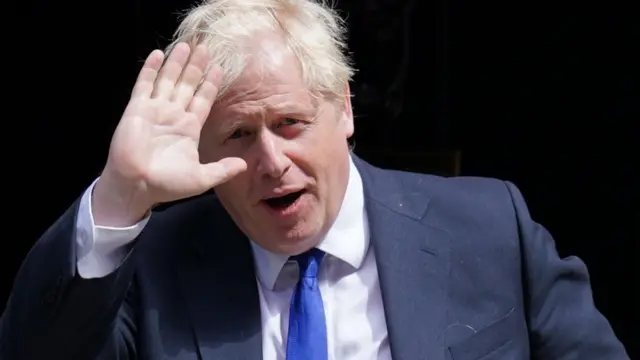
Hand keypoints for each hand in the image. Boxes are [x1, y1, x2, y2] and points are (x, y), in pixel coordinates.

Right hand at [93, 43, 245, 225]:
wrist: (137, 187)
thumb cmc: (167, 184)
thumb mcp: (201, 178)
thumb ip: (223, 169)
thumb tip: (244, 165)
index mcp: (189, 129)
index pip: (203, 100)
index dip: (211, 84)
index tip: (219, 68)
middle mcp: (173, 116)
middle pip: (187, 85)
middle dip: (196, 67)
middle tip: (205, 47)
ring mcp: (154, 110)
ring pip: (168, 80)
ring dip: (177, 63)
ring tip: (187, 45)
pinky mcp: (137, 109)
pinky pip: (145, 85)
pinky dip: (151, 69)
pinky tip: (159, 54)